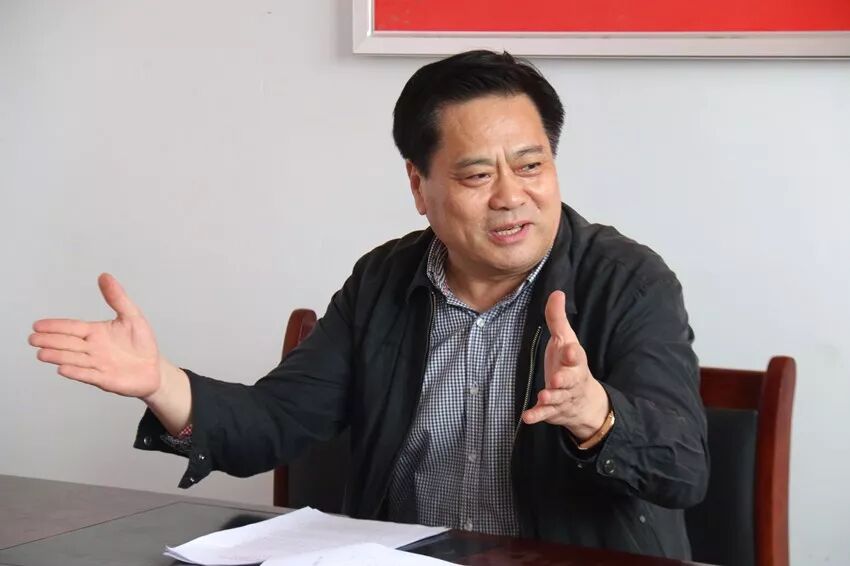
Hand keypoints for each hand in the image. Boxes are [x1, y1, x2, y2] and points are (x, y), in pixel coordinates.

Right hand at [29, 273, 161, 398]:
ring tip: (41, 354)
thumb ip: (117, 298)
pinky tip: (63, 369)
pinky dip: (76, 372)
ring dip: (58, 357)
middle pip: (68, 343)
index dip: (56, 326)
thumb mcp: (132, 316)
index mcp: (96, 332)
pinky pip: (88, 375)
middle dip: (50, 341)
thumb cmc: (141, 342)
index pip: (72, 327)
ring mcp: (97, 364)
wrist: (154, 368)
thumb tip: (104, 276)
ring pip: (74, 359)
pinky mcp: (104, 379)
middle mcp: (92, 348)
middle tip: (32, 338)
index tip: (37, 324)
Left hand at [521, 291, 609, 441]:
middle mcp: (571, 380)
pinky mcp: (553, 411)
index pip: (576, 356)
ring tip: (543, 396)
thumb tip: (556, 292)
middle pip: (570, 380)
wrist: (585, 402)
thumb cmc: (570, 365)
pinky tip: (527, 417)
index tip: (569, 349)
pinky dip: (537, 416)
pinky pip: (545, 414)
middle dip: (564, 379)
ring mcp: (563, 397)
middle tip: (557, 379)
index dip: (572, 353)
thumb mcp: (565, 341)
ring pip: (558, 398)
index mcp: (574, 361)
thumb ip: (558, 319)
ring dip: (551, 397)